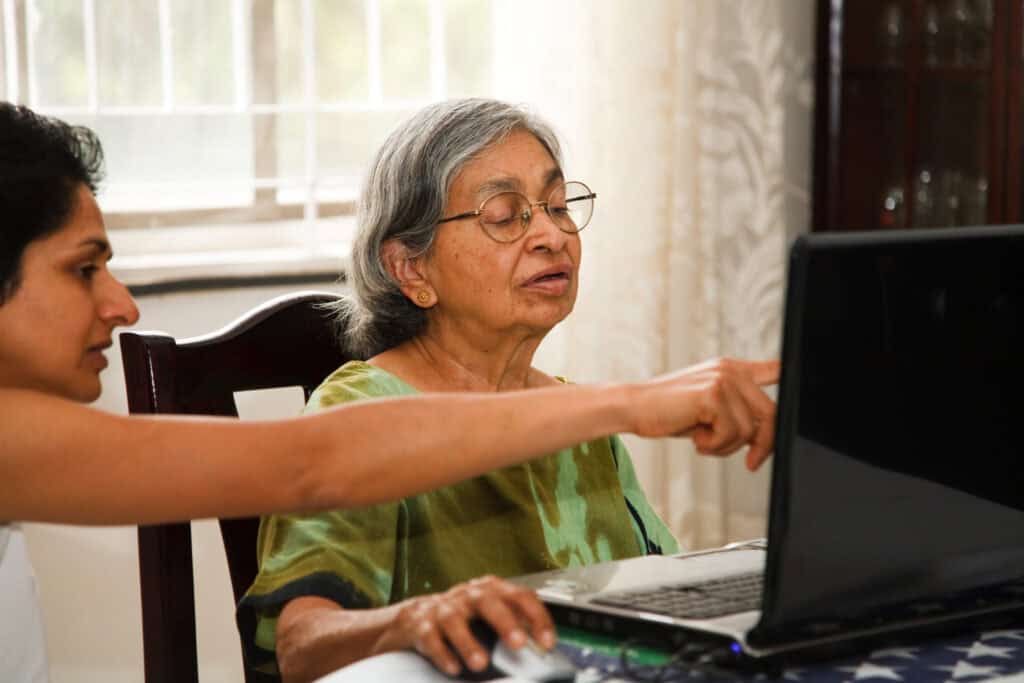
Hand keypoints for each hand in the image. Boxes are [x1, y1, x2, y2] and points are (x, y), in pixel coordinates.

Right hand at [392, 575, 555, 675]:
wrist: (417, 617)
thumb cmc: (464, 618)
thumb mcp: (490, 615)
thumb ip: (514, 625)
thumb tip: (541, 650)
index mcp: (492, 590)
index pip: (520, 596)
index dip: (536, 617)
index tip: (547, 642)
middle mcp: (468, 595)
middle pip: (487, 601)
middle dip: (505, 622)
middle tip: (518, 644)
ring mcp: (444, 608)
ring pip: (454, 620)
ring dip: (468, 642)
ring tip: (480, 663)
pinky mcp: (422, 625)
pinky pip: (430, 637)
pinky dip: (442, 653)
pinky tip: (453, 667)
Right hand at [628, 358, 779, 469]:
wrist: (634, 408)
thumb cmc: (668, 413)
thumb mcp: (709, 412)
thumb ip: (737, 416)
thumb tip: (763, 439)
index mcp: (731, 370)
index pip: (774, 368)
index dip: (791, 378)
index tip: (798, 396)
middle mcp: (731, 370)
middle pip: (771, 413)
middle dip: (764, 445)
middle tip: (752, 463)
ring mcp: (722, 379)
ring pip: (748, 429)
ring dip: (726, 446)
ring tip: (702, 440)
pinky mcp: (713, 394)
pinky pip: (731, 433)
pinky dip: (713, 445)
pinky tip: (695, 436)